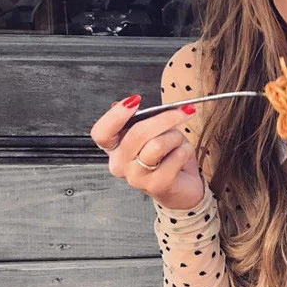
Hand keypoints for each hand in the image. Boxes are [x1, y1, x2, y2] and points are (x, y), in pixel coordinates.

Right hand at [90, 94, 204, 210]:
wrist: (182, 185)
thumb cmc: (165, 155)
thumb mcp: (152, 132)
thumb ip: (140, 119)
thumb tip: (130, 102)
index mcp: (113, 148)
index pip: (101, 133)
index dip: (115, 115)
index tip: (135, 100)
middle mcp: (119, 164)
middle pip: (137, 133)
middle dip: (165, 118)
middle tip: (184, 111)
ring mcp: (136, 177)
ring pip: (157, 145)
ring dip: (175, 137)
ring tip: (179, 142)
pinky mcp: (156, 185)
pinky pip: (175, 156)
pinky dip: (185, 150)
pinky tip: (183, 154)